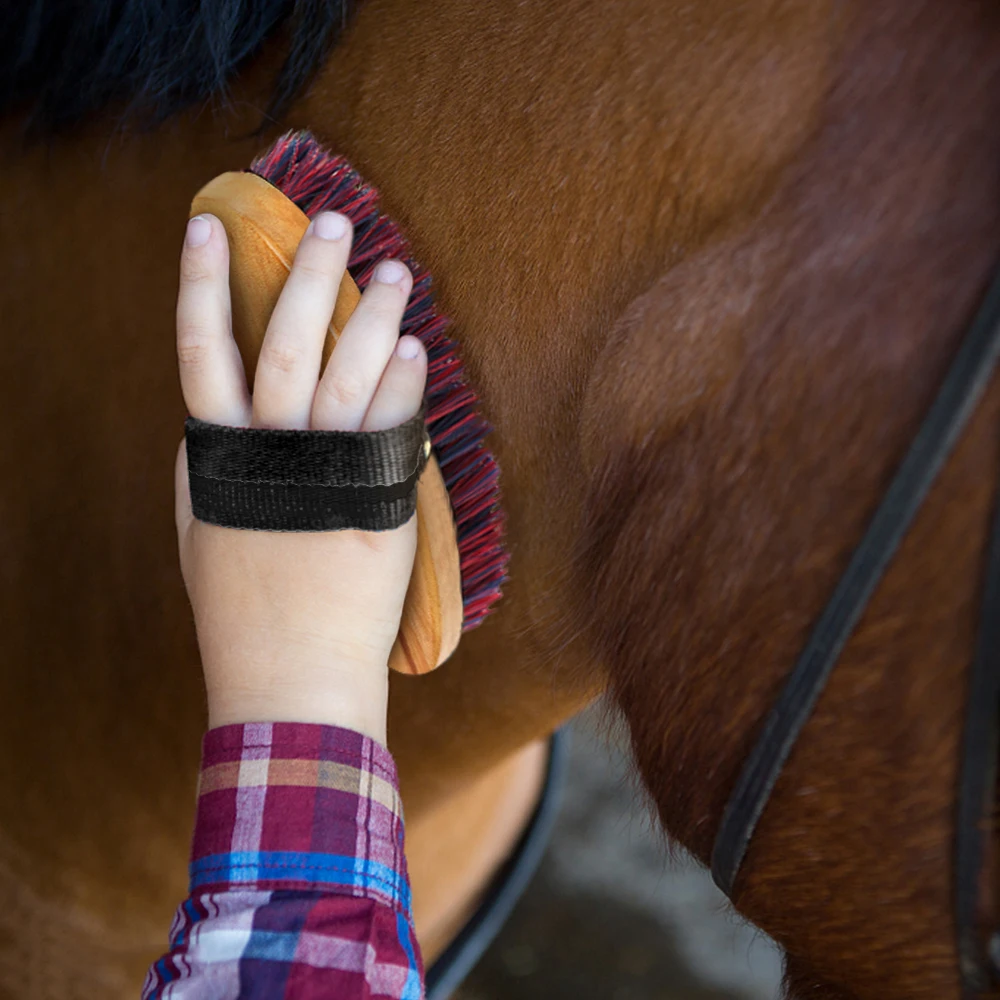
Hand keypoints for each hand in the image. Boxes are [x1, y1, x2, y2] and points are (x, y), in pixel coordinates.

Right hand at [173, 211, 425, 743]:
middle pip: (285, 343)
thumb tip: (212, 415)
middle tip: (332, 220)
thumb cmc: (244, 605)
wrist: (292, 671)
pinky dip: (404, 383)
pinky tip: (418, 349)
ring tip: (395, 271)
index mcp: (219, 458)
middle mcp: (270, 457)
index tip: (209, 225)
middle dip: (307, 275)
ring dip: (372, 315)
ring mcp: (327, 478)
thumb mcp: (206, 531)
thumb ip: (209, 468)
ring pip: (347, 374)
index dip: (202, 285)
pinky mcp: (377, 503)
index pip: (202, 352)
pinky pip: (392, 426)